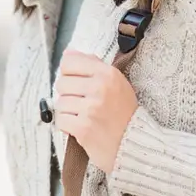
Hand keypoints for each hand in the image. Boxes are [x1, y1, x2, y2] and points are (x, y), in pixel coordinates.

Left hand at [54, 50, 138, 173]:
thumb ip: (93, 65)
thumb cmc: (124, 111)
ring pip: (60, 102)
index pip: (70, 62)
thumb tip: (68, 53)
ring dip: (68, 110)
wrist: (134, 142)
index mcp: (107, 73)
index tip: (74, 80)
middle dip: (68, 93)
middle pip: (62, 83)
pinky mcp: (83, 128)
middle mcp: (99, 88)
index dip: (68, 71)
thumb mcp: (116, 81)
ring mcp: (91, 108)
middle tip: (80, 101)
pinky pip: (60, 120)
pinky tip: (79, 125)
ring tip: (82, 114)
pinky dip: (67, 124)